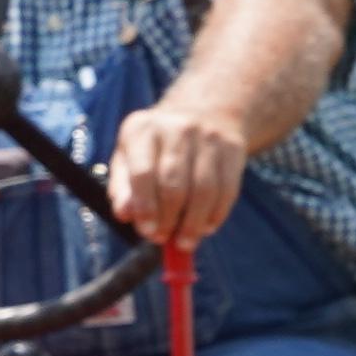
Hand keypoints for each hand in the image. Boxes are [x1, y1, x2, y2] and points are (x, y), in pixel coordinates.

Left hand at [103, 100, 254, 248]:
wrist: (203, 114)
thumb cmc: (157, 149)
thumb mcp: (129, 159)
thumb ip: (123, 189)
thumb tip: (125, 214)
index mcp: (141, 129)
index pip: (142, 173)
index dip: (145, 208)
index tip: (147, 232)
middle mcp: (175, 127)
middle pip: (174, 184)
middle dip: (169, 219)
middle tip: (164, 238)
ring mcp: (208, 135)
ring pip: (204, 190)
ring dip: (193, 224)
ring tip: (185, 241)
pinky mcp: (233, 147)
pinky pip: (227, 189)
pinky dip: (216, 215)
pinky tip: (205, 227)